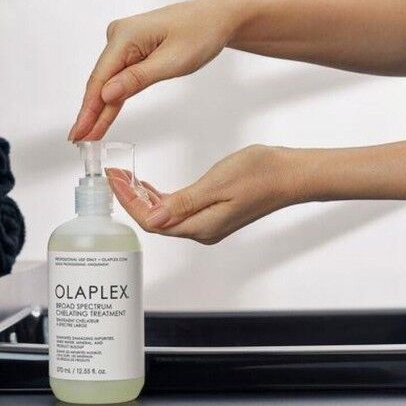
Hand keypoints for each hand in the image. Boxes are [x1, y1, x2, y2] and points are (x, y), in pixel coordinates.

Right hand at [69, 0, 242, 140]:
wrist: (216, 19)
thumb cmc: (200, 34)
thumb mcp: (173, 61)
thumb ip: (138, 79)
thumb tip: (106, 94)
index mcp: (125, 35)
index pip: (100, 79)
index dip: (88, 109)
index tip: (78, 132)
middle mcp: (119, 36)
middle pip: (100, 82)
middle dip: (90, 113)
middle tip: (78, 140)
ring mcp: (124, 42)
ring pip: (109, 82)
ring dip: (100, 109)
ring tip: (87, 136)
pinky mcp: (132, 49)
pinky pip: (120, 78)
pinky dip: (114, 98)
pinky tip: (102, 117)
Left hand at [107, 145, 316, 244]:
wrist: (291, 175)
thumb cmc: (261, 174)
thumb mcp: (217, 184)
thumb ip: (184, 202)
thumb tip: (153, 217)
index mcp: (201, 226)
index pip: (152, 220)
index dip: (129, 201)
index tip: (114, 180)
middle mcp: (202, 230)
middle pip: (155, 220)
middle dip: (130, 199)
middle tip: (113, 175)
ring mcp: (208, 223)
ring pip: (166, 215)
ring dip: (144, 198)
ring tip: (125, 178)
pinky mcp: (213, 213)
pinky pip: (179, 210)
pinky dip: (161, 198)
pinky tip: (151, 186)